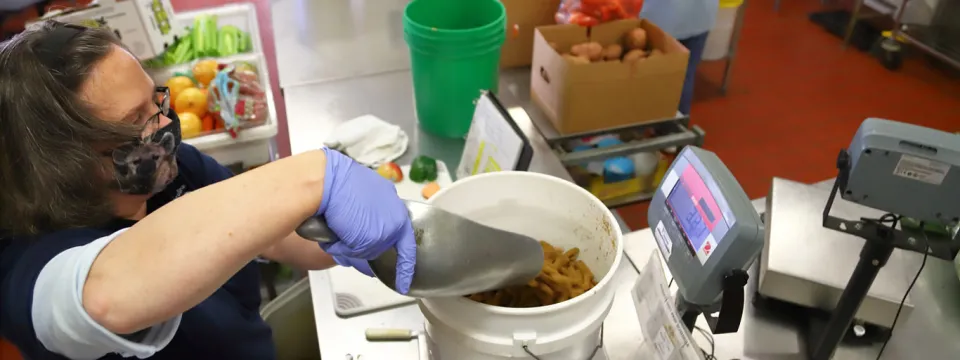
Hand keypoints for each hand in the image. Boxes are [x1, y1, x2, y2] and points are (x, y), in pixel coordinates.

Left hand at [317, 148, 415, 293]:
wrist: (323, 180)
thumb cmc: (351, 209)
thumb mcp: (369, 240)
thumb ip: (372, 251)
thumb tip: (363, 252)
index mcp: (398, 216)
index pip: (407, 247)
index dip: (405, 267)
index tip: (403, 284)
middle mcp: (387, 204)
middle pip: (381, 240)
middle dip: (364, 251)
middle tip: (349, 257)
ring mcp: (369, 195)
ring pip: (362, 231)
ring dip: (349, 242)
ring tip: (334, 242)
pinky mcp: (350, 190)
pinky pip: (349, 219)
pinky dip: (340, 230)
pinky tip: (328, 232)